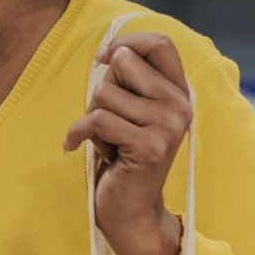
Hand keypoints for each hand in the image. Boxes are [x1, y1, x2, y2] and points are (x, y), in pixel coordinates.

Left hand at [63, 32, 190, 254]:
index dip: (127, 43)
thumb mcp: (128, 113)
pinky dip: (76, 133)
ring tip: (106, 141)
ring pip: (104, 93)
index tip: (104, 59)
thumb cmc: (122, 157)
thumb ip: (128, 82)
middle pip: (123, 63)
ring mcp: (168, 126)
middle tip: (107, 122)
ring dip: (92, 117)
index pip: (160, 43)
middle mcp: (180, 106)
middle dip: (102, 89)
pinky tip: (73, 147)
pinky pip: (96, 120)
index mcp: (179, 93)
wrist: (131, 212)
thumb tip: (110, 51)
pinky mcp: (149, 146)